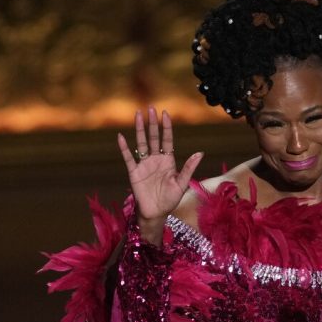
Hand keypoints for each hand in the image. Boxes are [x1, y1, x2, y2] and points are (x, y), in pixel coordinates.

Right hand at [118, 106, 202, 230]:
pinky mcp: (134, 172)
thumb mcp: (181, 183)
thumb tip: (200, 153)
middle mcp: (155, 160)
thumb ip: (189, 168)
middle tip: (151, 108)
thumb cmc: (170, 200)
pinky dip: (124, 148)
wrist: (156, 213)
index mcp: (168, 161)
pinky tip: (121, 137)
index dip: (166, 127)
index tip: (166, 113)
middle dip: (153, 123)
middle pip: (154, 138)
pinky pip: (128, 158)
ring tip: (138, 115)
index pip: (167, 140)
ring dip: (139, 130)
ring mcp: (144, 165)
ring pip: (141, 143)